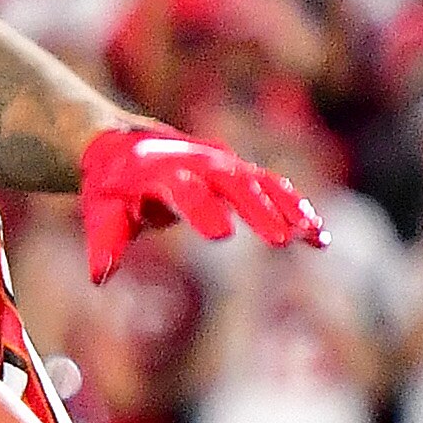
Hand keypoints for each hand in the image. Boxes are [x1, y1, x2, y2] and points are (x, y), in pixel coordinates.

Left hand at [77, 125, 325, 280]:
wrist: (125, 147)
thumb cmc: (113, 189)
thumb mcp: (103, 212)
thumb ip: (107, 242)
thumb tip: (101, 276)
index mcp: (162, 171)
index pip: (183, 189)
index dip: (201, 209)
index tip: (221, 235)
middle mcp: (198, 164)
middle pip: (232, 184)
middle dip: (258, 211)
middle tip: (280, 240)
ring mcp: (223, 166)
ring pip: (262, 184)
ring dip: (289, 209)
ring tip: (314, 235)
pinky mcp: (240, 174)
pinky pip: (274, 190)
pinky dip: (298, 210)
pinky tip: (321, 237)